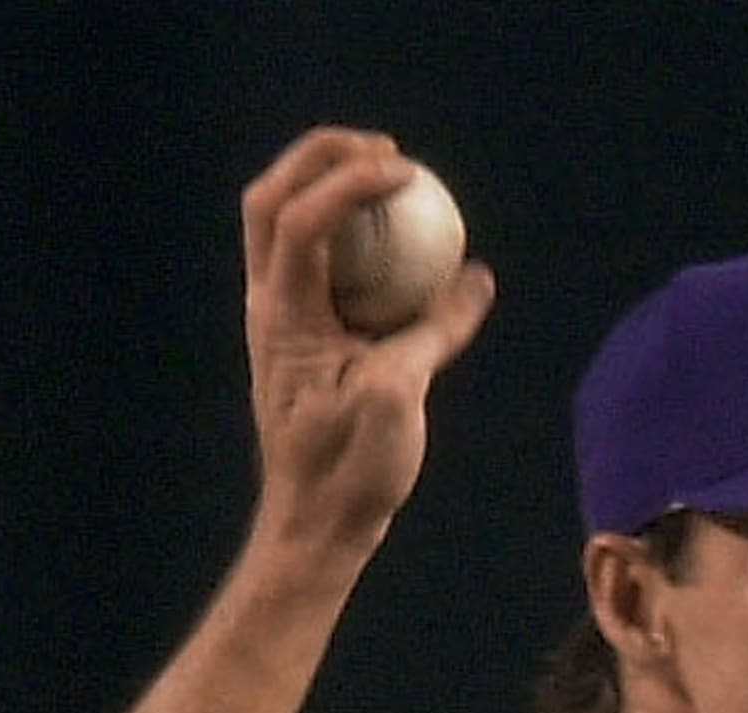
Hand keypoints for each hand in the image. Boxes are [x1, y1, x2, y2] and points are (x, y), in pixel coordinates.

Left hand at [241, 127, 494, 557]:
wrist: (317, 526)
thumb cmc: (350, 471)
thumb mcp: (399, 397)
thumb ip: (436, 328)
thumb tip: (477, 278)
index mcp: (283, 318)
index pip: (299, 220)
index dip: (350, 181)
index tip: (407, 174)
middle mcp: (270, 307)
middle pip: (272, 198)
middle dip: (322, 157)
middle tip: (387, 153)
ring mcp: (281, 319)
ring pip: (285, 222)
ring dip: (329, 185)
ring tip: (390, 176)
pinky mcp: (302, 336)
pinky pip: (318, 260)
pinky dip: (350, 230)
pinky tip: (399, 236)